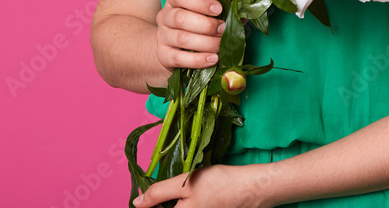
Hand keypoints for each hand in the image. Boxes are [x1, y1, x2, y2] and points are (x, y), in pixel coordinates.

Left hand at [133, 164, 275, 207]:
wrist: (252, 189)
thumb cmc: (219, 184)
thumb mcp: (185, 183)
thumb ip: (158, 193)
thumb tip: (137, 203)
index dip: (148, 204)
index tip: (150, 193)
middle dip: (161, 204)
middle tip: (167, 190)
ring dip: (175, 204)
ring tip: (184, 192)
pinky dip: (187, 205)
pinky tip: (196, 197)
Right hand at [155, 0, 223, 71]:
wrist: (172, 50)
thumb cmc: (195, 27)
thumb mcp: (205, 15)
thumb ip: (222, 13)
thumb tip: (242, 15)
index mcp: (175, 1)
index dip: (201, 2)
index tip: (219, 9)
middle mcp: (165, 16)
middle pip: (181, 18)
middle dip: (207, 25)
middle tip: (223, 29)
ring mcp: (162, 36)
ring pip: (182, 38)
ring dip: (206, 43)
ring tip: (220, 46)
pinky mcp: (163, 55)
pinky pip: (179, 58)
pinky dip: (198, 60)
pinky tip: (213, 59)